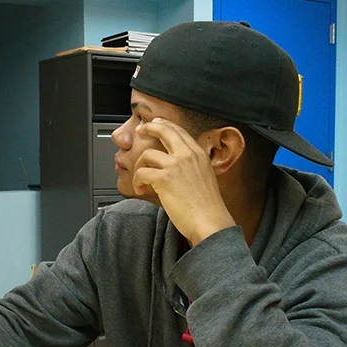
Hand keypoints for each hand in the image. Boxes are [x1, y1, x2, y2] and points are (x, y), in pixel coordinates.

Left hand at [133, 118, 235, 246]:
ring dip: (139, 167)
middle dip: (149, 127)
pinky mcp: (164, 178)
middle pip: (164, 130)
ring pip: (147, 154)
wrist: (210, 221)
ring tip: (140, 180)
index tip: (156, 124)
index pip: (179, 131)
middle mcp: (187, 155)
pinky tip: (141, 190)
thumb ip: (192, 167)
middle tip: (140, 131)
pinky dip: (137, 181)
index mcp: (199, 154)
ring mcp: (175, 165)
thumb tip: (174, 167)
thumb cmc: (208, 207)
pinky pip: (141, 172)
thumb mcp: (205, 177)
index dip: (165, 125)